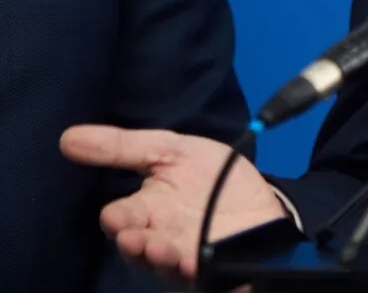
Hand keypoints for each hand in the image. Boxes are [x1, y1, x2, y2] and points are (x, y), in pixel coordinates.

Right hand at [60, 125, 286, 287]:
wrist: (257, 199)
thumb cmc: (210, 176)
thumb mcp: (171, 150)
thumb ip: (123, 147)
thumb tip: (67, 137)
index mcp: (146, 209)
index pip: (119, 218)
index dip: (117, 219)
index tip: (115, 216)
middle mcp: (159, 236)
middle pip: (136, 247)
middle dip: (133, 243)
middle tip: (133, 236)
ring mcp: (184, 254)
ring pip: (163, 263)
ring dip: (159, 257)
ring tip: (160, 247)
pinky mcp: (211, 267)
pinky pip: (198, 274)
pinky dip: (193, 269)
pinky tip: (194, 261)